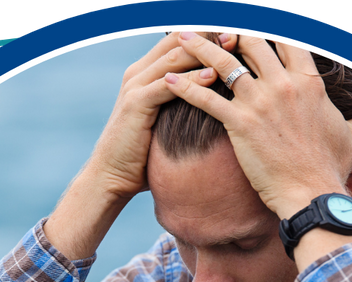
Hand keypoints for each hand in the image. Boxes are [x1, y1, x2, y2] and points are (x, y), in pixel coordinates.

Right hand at [86, 31, 238, 201]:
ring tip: (233, 48)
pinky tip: (213, 76)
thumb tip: (212, 108)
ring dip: (205, 51)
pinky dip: (192, 79)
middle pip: (178, 39)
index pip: (179, 40)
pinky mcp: (136, 103)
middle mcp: (138, 72)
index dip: (207, 35)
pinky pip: (167, 84)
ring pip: (175, 56)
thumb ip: (180, 107)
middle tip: (240, 36)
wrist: (111, 176)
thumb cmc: (142, 156)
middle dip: (210, 35)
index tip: (237, 37)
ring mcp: (135, 86)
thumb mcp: (164, 124)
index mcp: (146, 73)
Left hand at [164, 34, 351, 218]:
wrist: (312, 195)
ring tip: (179, 36)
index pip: (286, 38)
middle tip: (208, 20)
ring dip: (197, 46)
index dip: (267, 25)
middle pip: (251, 40)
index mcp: (309, 82)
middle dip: (228, 27)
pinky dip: (184, 87)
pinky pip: (205, 99)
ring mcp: (261, 102)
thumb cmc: (331, 170)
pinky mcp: (240, 124)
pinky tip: (166, 80)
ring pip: (223, 62)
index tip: (249, 19)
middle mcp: (284, 84)